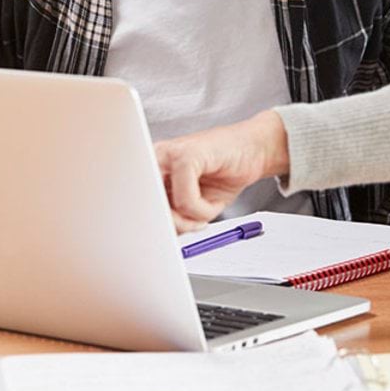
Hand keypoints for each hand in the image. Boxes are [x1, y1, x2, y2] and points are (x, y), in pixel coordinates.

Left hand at [155, 110, 290, 232]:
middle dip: (167, 226)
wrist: (255, 150)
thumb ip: (175, 217)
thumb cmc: (225, 174)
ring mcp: (169, 154)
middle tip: (189, 229)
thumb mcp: (195, 205)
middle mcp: (155, 159)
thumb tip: (160, 239)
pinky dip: (201, 211)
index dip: (150, 227)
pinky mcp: (187, 155)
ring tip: (204, 215)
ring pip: (163, 205)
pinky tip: (213, 204)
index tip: (164, 240)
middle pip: (144, 207)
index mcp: (151, 168)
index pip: (135, 205)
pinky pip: (185, 199)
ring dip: (186, 220)